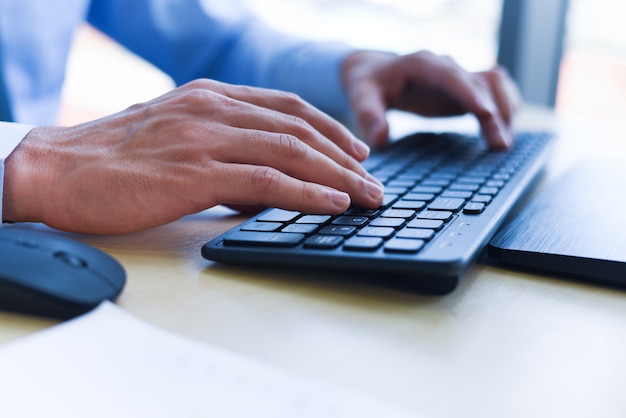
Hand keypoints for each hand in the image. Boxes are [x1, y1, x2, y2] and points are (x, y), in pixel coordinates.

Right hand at [3, 79, 383, 233]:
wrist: (55, 170)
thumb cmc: (112, 158)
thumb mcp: (175, 137)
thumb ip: (221, 147)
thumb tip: (264, 178)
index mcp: (210, 97)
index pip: (286, 108)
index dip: (329, 129)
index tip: (354, 151)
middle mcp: (213, 109)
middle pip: (299, 129)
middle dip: (344, 156)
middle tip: (373, 180)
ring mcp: (205, 138)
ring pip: (291, 151)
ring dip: (337, 176)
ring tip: (367, 197)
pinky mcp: (195, 173)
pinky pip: (266, 180)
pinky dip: (307, 192)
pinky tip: (333, 204)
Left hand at [341, 50, 521, 148]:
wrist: (374, 73)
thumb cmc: (367, 85)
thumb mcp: (361, 99)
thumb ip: (369, 117)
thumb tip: (380, 139)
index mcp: (422, 65)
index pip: (451, 76)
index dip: (470, 93)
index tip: (485, 114)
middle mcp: (446, 66)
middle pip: (479, 84)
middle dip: (493, 113)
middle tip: (500, 145)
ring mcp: (458, 77)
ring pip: (494, 84)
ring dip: (505, 110)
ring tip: (505, 143)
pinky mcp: (465, 89)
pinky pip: (495, 90)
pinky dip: (505, 107)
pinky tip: (508, 130)